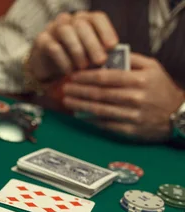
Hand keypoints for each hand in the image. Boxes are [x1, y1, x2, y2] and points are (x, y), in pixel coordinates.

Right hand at [28, 11, 118, 82]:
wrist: (46, 67)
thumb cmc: (72, 59)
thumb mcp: (89, 55)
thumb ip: (100, 53)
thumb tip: (114, 61)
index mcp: (84, 20)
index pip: (97, 18)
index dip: (106, 31)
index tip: (112, 46)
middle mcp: (68, 20)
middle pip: (82, 25)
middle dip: (93, 44)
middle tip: (100, 61)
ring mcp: (53, 28)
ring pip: (66, 32)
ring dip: (77, 50)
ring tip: (83, 67)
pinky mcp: (41, 41)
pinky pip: (53, 47)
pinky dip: (63, 60)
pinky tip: (69, 71)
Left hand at [62, 54, 184, 140]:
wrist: (176, 114)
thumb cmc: (161, 88)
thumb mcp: (152, 67)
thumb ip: (131, 59)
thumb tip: (108, 54)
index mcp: (139, 80)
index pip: (105, 77)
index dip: (85, 77)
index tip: (72, 75)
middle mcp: (135, 97)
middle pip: (99, 94)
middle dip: (78, 91)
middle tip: (64, 88)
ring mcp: (132, 115)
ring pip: (99, 110)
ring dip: (80, 106)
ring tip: (67, 101)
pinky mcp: (129, 130)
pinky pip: (105, 124)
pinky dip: (90, 120)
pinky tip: (80, 115)